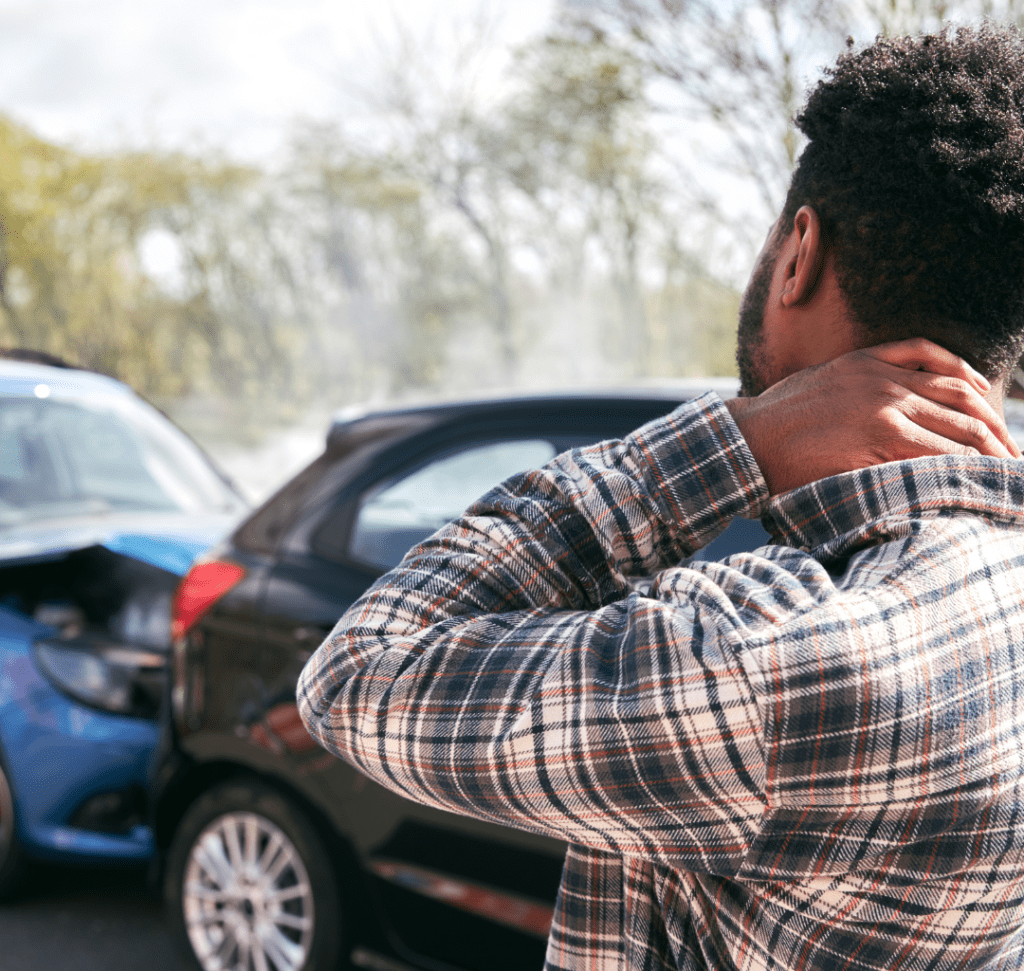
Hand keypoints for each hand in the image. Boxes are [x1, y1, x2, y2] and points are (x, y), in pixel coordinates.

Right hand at [724, 338, 1021, 495]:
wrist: (748, 437)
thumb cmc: (773, 420)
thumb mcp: (816, 385)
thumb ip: (853, 385)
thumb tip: (875, 409)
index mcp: (868, 359)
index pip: (941, 364)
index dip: (974, 390)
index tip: (988, 413)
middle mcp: (883, 377)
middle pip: (960, 395)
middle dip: (992, 426)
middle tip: (1011, 451)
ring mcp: (884, 404)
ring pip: (956, 423)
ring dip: (988, 448)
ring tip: (1006, 468)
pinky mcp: (879, 435)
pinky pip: (935, 448)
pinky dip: (961, 462)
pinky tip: (975, 473)